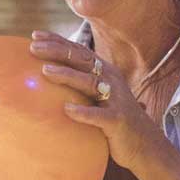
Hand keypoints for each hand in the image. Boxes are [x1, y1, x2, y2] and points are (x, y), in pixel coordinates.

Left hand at [28, 30, 164, 172]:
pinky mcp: (118, 121)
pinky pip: (99, 116)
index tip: (34, 35)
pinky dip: (83, 112)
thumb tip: (46, 77)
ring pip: (90, 83)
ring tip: (45, 71)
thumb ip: (80, 85)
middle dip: (58, 51)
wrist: (146, 144)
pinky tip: (67, 109)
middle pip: (82, 61)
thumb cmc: (114, 119)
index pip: (79, 51)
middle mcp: (111, 80)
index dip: (58, 41)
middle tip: (33, 47)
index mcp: (105, 72)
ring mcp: (116, 100)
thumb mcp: (98, 98)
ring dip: (67, 76)